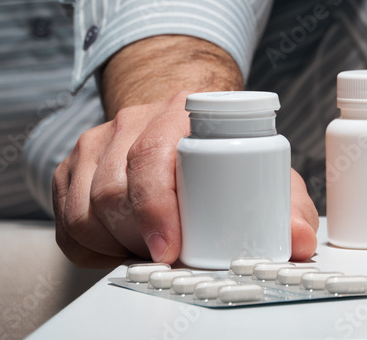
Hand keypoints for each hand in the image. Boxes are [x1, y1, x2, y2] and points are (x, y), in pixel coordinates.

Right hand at [52, 36, 319, 266]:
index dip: (158, 207)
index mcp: (181, 109)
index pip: (153, 156)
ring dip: (116, 243)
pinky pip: (68, 221)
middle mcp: (133, 120)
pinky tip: (121, 247)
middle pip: (115, 188)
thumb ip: (287, 204)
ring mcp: (98, 141)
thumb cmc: (224, 149)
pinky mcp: (73, 168)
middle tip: (167, 257)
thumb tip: (298, 240)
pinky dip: (92, 247)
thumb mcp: (264, 169)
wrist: (184, 120)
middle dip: (139, 236)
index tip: (171, 246)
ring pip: (85, 208)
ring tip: (151, 250)